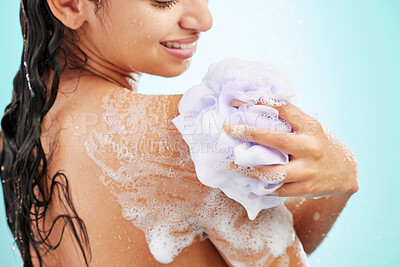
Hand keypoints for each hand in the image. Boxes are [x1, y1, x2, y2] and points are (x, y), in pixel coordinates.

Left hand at [223, 99, 358, 197]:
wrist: (347, 173)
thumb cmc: (321, 145)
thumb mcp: (312, 128)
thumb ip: (290, 121)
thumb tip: (257, 106)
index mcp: (311, 127)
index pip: (283, 108)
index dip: (258, 102)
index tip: (235, 101)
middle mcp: (310, 147)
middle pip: (274, 139)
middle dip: (248, 133)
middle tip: (227, 129)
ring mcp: (308, 170)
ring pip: (272, 171)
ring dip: (249, 169)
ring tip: (232, 165)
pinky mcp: (306, 188)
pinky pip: (277, 188)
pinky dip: (261, 185)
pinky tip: (248, 182)